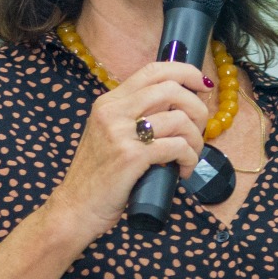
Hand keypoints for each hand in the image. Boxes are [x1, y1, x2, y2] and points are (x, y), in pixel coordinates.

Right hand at [46, 60, 209, 240]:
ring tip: (191, 156)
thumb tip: (177, 107)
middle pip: (171, 89)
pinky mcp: (131, 156)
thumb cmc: (98, 176)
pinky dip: (190, 158)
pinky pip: (177, 147)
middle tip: (200, 129)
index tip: (202, 85)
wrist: (75, 207)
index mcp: (109, 102)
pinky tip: (184, 170)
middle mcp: (113, 111)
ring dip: (196, 139)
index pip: (153, 70)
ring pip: (179, 119)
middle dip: (197, 108)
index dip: (184, 72)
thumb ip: (134, 117)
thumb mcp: (109, 135)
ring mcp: (120, 133)